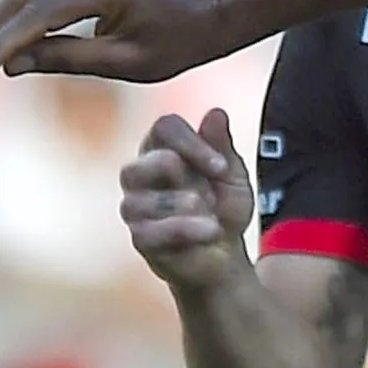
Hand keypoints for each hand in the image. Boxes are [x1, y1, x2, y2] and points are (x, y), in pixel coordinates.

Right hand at [121, 109, 256, 289]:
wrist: (225, 255)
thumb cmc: (222, 208)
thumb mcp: (231, 175)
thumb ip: (221, 146)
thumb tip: (216, 113)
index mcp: (164, 149)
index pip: (164, 127)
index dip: (191, 142)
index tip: (220, 166)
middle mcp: (141, 174)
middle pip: (139, 162)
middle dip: (175, 172)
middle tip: (207, 191)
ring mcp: (135, 208)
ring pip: (138, 200)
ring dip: (182, 205)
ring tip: (211, 216)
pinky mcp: (140, 238)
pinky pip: (148, 231)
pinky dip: (184, 229)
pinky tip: (209, 231)